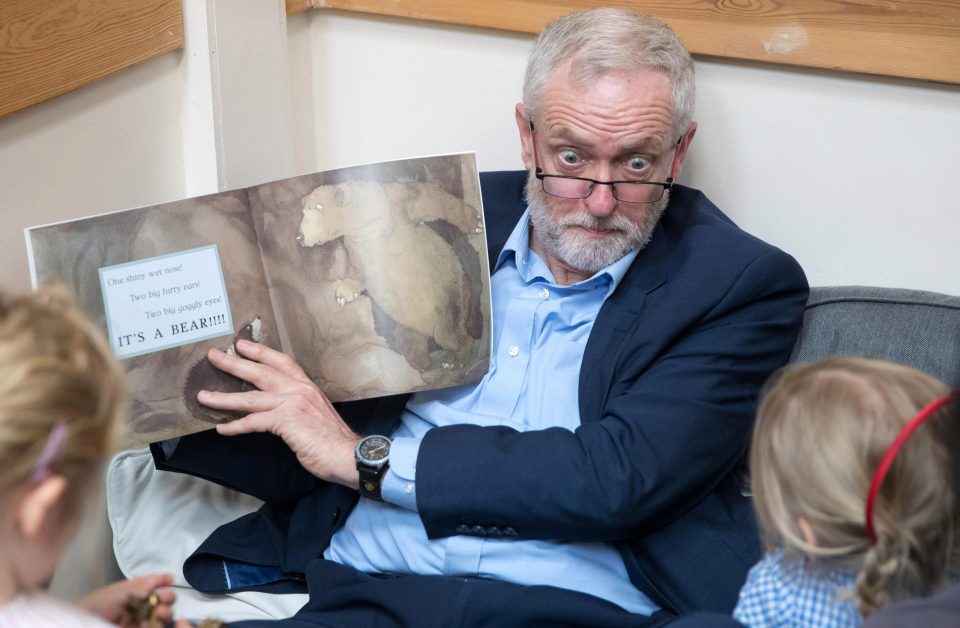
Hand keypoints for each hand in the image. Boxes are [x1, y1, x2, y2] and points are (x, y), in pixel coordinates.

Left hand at [77, 572, 189, 626]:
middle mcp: (139, 604)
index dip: (163, 580)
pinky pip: (154, 626)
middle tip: (165, 598)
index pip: (152, 583)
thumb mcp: (115, 594)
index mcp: (132, 591)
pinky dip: (157, 625)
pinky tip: (152, 623)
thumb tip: (158, 578)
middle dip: (167, 596)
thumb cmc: (94, 607)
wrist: (82, 624)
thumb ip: (138, 587)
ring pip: (161, 614)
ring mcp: (139, 619)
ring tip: (161, 612)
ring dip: (165, 612)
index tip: (169, 579)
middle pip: (161, 598)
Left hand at [198, 339, 360, 488]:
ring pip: (250, 397)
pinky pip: (253, 422)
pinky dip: (236, 426)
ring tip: (204, 396)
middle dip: (234, 363)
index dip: (261, 352)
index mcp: (308, 387)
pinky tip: (222, 429)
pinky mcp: (286, 421)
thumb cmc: (334, 440)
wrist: (348, 453)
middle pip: (261, 372)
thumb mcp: (317, 414)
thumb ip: (301, 407)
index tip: (244, 345)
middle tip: (215, 356)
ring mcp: (292, 404)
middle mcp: (299, 390)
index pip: (282, 362)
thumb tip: (283, 411)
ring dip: (224, 397)